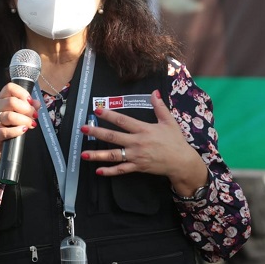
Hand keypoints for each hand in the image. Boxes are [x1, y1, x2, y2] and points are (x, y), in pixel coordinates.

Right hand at [0, 83, 38, 164]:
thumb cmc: (5, 124)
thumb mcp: (15, 112)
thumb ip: (27, 106)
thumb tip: (37, 103)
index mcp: (0, 99)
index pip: (10, 88)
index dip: (22, 93)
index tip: (30, 101)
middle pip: (11, 102)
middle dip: (27, 109)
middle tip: (34, 115)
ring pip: (10, 116)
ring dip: (25, 120)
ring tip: (31, 124)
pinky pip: (7, 131)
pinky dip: (18, 131)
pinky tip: (23, 130)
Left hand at [79, 90, 207, 190]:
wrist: (182, 162)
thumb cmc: (175, 141)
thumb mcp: (169, 121)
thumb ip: (159, 107)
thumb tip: (154, 92)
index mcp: (144, 129)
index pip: (123, 121)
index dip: (109, 115)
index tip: (97, 110)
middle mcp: (137, 142)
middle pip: (113, 137)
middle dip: (96, 133)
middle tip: (82, 129)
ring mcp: (136, 156)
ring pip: (114, 155)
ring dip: (98, 155)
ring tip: (83, 154)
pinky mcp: (138, 167)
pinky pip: (121, 169)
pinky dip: (110, 171)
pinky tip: (98, 171)